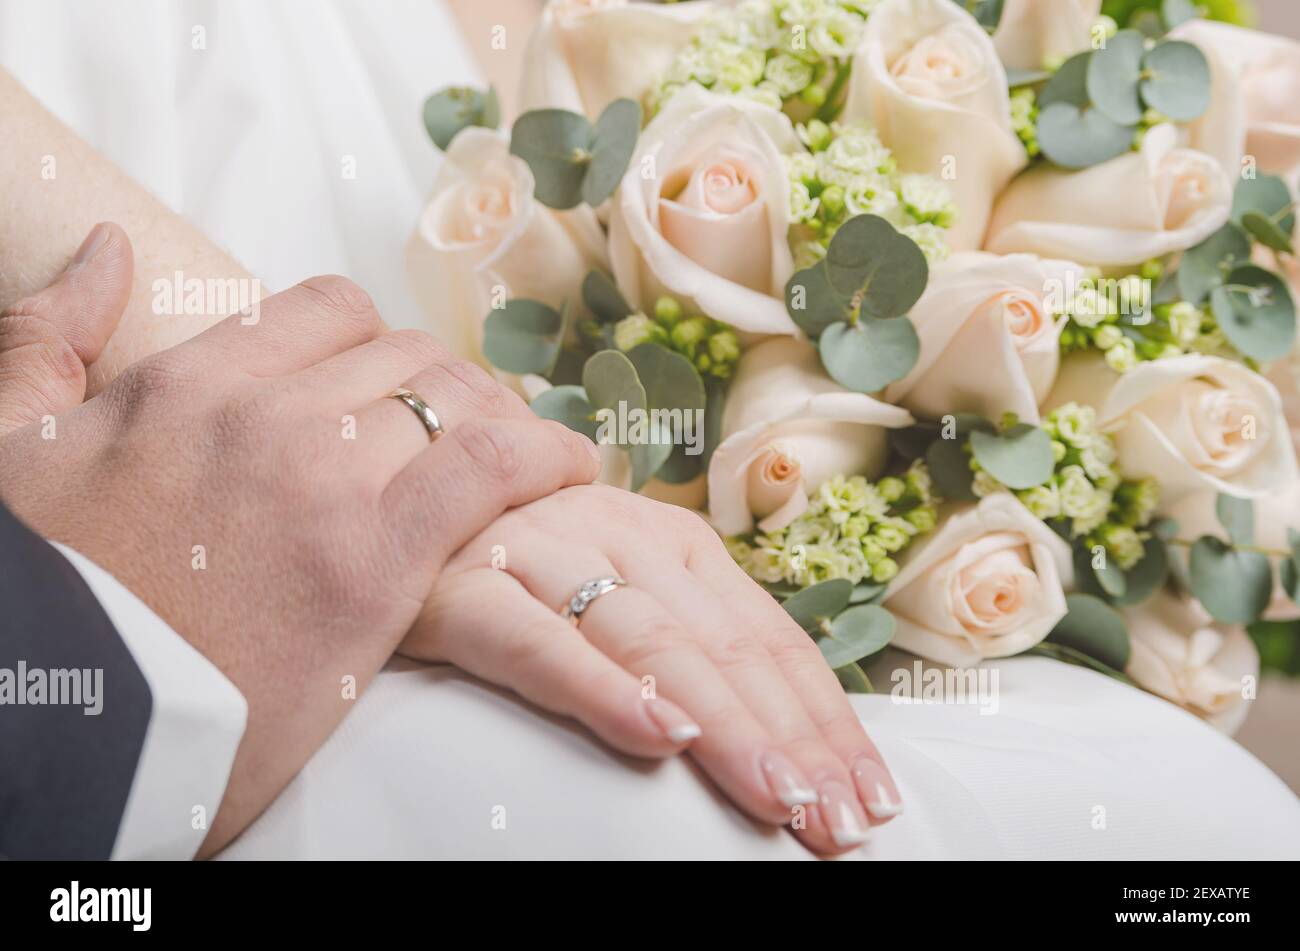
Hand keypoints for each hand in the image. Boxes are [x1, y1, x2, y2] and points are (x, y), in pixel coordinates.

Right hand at [0, 235, 599, 851]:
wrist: (56, 725)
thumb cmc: (42, 605)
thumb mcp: (14, 454)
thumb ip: (47, 342)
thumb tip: (110, 253)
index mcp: (186, 384)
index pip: (328, 311)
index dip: (380, 341)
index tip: (400, 382)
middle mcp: (262, 414)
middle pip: (405, 357)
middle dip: (451, 387)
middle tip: (476, 428)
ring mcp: (324, 484)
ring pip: (455, 401)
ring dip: (503, 420)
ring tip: (526, 456)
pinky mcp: (375, 564)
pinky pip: (493, 469)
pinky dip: (546, 458)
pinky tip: (571, 468)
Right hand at [402, 483, 902, 855]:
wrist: (389, 503)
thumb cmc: (516, 571)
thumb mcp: (615, 595)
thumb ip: (685, 645)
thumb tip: (782, 735)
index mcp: (670, 542)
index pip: (769, 635)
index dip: (825, 716)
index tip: (869, 793)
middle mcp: (620, 532)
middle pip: (726, 644)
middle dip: (792, 738)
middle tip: (838, 823)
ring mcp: (546, 550)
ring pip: (653, 640)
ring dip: (723, 722)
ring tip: (778, 795)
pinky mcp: (464, 584)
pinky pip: (539, 640)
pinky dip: (603, 686)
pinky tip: (657, 736)